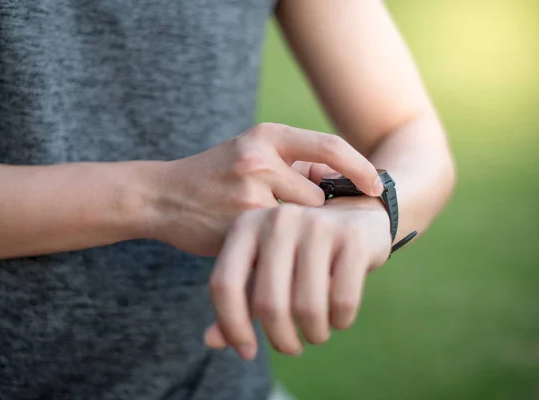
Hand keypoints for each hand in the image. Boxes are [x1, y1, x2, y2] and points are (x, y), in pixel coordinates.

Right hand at [152, 123, 383, 255]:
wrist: (162, 196)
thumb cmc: (212, 176)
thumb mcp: (249, 153)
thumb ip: (291, 164)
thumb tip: (336, 180)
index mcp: (266, 136)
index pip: (330, 147)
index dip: (361, 168)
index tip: (377, 187)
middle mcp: (260, 158)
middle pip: (317, 196)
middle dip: (307, 212)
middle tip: (283, 216)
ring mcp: (248, 192)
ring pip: (298, 223)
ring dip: (288, 230)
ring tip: (255, 222)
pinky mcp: (240, 225)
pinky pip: (277, 242)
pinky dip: (272, 245)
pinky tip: (246, 234)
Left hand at [204, 196, 391, 359]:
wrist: (355, 220)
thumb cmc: (299, 254)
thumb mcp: (263, 271)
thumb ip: (239, 302)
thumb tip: (211, 342)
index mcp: (247, 225)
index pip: (224, 284)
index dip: (232, 326)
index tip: (247, 352)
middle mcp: (278, 219)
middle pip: (267, 303)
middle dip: (281, 339)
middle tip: (291, 348)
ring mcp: (317, 225)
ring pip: (307, 307)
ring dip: (313, 334)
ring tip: (316, 334)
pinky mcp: (352, 237)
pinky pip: (342, 300)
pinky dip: (340, 321)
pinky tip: (338, 318)